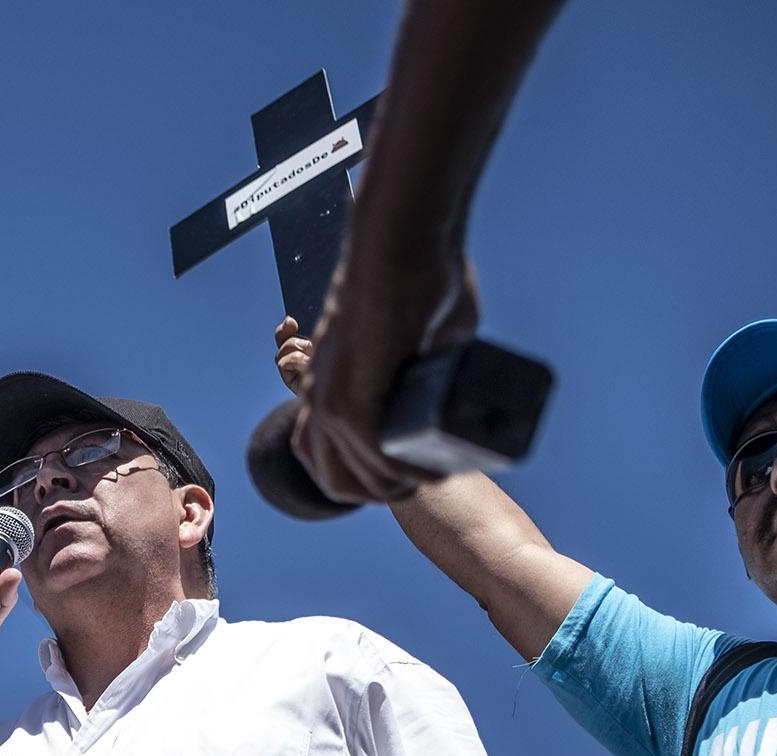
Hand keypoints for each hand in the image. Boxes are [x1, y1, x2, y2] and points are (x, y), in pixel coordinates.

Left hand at [285, 252, 479, 505]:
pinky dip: (402, 474)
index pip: (327, 457)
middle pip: (336, 480)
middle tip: (424, 481)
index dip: (367, 477)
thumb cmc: (416, 275)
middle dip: (381, 493)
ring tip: (437, 475)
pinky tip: (429, 472)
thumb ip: (430, 359)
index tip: (408, 474)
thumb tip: (458, 374)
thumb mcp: (421, 332)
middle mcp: (318, 398)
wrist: (401, 241)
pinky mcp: (347, 401)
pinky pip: (369, 461)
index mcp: (328, 384)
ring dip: (399, 487)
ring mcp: (328, 402)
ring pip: (355, 478)